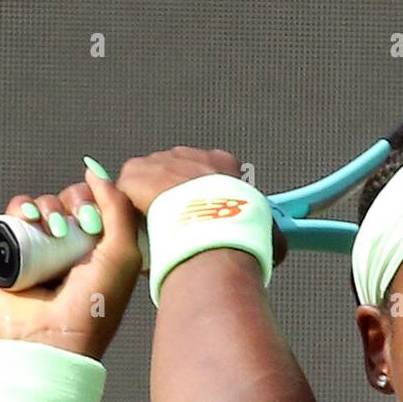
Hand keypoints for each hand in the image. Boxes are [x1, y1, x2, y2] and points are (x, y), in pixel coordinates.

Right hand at [0, 166, 143, 361]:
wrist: (52, 340)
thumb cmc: (95, 306)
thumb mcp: (124, 255)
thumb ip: (119, 208)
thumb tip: (95, 170)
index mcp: (101, 249)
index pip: (97, 204)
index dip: (95, 200)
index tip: (94, 222)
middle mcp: (70, 247)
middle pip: (67, 199)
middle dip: (70, 203)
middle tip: (70, 229)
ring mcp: (39, 248)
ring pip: (40, 203)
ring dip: (45, 207)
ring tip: (50, 232)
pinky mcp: (10, 251)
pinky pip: (12, 214)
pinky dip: (19, 209)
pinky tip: (27, 222)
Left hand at [116, 145, 287, 268]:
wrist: (214, 232)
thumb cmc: (241, 233)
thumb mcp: (267, 231)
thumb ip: (268, 234)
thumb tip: (277, 246)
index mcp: (222, 163)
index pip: (207, 174)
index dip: (202, 199)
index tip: (200, 220)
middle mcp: (190, 154)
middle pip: (172, 177)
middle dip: (171, 202)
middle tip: (174, 232)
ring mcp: (160, 161)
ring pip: (146, 185)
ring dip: (148, 208)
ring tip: (153, 238)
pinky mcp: (135, 174)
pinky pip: (125, 196)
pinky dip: (128, 215)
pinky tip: (136, 237)